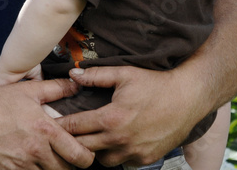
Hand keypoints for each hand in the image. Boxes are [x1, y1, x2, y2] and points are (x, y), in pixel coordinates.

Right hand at [0, 78, 93, 169]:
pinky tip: (30, 163)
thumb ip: (55, 89)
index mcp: (45, 129)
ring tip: (47, 158)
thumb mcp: (28, 90)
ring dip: (51, 169)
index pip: (79, 155)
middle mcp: (36, 150)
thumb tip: (75, 84)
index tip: (85, 152)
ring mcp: (21, 164)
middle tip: (66, 156)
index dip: (87, 157)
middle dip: (70, 165)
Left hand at [59, 66, 205, 166]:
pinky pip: (123, 162)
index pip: (75, 127)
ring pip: (103, 161)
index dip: (60, 125)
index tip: (48, 124)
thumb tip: (72, 74)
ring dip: (95, 151)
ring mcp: (134, 152)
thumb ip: (95, 76)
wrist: (188, 97)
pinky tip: (114, 142)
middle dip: (72, 141)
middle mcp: (120, 140)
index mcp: (111, 119)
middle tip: (64, 134)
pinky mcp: (146, 159)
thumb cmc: (155, 84)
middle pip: (83, 148)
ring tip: (92, 138)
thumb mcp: (123, 74)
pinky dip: (116, 155)